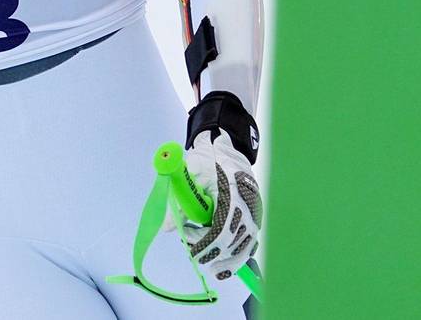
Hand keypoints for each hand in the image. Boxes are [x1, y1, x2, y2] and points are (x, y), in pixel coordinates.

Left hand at [176, 131, 262, 281]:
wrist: (229, 151)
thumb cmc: (209, 160)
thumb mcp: (191, 175)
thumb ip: (180, 202)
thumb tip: (166, 228)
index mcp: (234, 196)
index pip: (221, 230)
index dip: (204, 242)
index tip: (188, 244)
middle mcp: (249, 209)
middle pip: (232, 243)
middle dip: (212, 252)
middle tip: (193, 253)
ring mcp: (254, 216)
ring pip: (243, 248)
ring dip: (226, 261)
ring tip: (210, 267)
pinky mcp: (254, 220)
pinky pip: (248, 245)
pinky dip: (237, 258)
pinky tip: (224, 268)